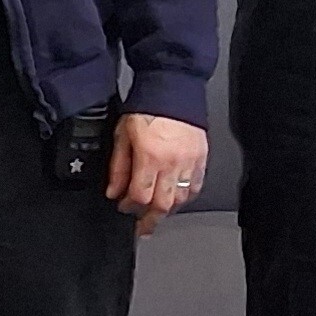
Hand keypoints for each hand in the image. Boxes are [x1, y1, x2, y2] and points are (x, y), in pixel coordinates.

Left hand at [105, 115, 209, 238]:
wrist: (172, 89)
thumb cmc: (146, 108)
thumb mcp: (122, 135)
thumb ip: (118, 166)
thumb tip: (113, 191)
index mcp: (150, 156)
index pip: (140, 196)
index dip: (129, 207)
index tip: (123, 207)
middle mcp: (172, 163)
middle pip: (163, 205)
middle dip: (150, 219)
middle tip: (142, 226)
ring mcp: (190, 162)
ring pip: (181, 199)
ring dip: (167, 209)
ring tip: (156, 211)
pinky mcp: (202, 158)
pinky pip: (196, 187)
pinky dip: (185, 196)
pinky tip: (175, 197)